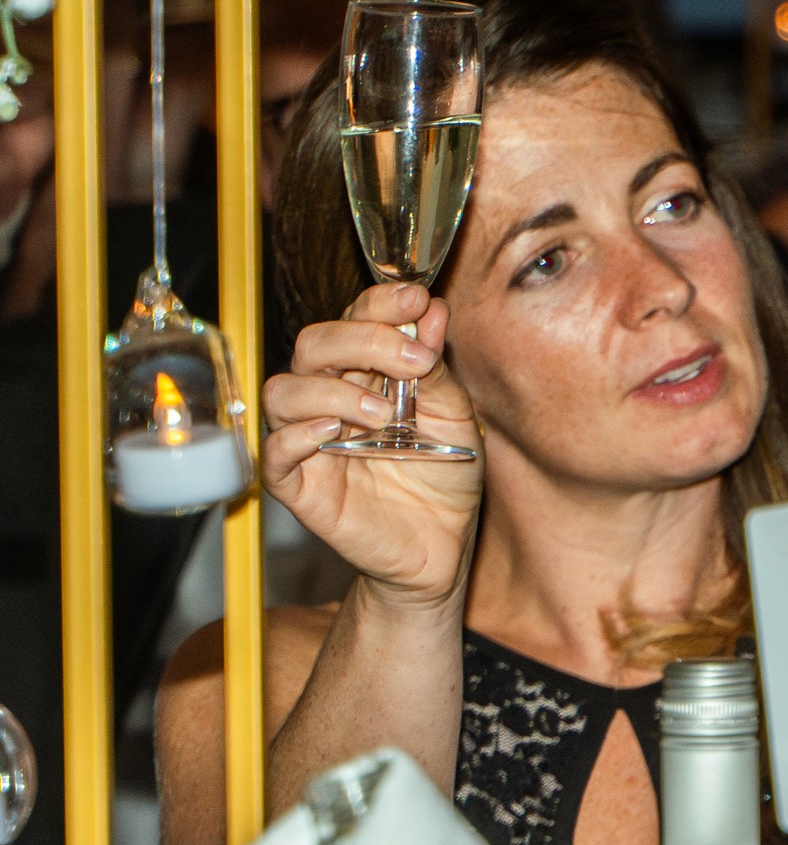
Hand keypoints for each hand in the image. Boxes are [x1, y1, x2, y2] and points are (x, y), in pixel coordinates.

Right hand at [259, 279, 483, 609]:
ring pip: (284, 391)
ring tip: (385, 414)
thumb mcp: (455, 418)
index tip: (414, 298)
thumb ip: (437, 369)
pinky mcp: (297, 483)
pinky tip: (335, 433)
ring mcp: (308, 439)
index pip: (354, 319)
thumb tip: (430, 310)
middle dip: (363, 340)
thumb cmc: (443, 477)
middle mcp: (329, 396)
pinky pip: (274, 451)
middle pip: (314, 344)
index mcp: (366, 372)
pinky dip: (299, 435)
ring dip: (334, 390)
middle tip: (414, 360)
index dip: (378, 302)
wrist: (442, 545)